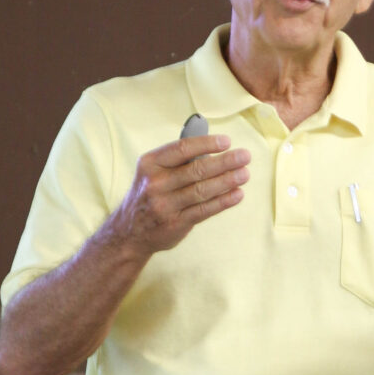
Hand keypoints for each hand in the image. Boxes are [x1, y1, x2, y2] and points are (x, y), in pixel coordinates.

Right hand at [105, 133, 249, 254]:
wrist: (129, 233)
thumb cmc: (148, 195)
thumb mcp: (152, 172)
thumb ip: (177, 160)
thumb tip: (213, 148)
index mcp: (150, 164)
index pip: (182, 149)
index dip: (207, 144)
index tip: (227, 141)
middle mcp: (155, 184)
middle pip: (196, 170)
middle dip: (225, 162)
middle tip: (245, 156)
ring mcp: (165, 205)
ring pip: (202, 190)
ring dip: (228, 181)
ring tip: (245, 174)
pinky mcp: (175, 224)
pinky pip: (204, 210)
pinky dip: (223, 201)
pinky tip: (237, 194)